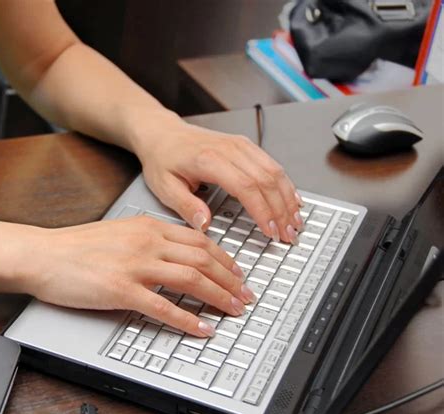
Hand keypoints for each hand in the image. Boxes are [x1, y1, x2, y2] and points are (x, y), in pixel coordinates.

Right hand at [11, 217, 254, 336]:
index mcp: (150, 227)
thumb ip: (152, 239)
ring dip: (218, 297)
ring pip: (191, 280)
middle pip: (203, 260)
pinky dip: (187, 320)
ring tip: (234, 310)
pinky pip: (163, 307)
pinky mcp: (122, 290)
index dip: (225, 259)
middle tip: (245, 294)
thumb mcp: (123, 231)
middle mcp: (148, 243)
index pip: (200, 241)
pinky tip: (202, 329)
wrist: (45, 254)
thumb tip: (177, 252)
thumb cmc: (80, 245)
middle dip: (230, 279)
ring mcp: (136, 266)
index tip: (237, 273)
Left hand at [132, 112, 303, 243]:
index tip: (270, 232)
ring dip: (288, 198)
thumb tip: (206, 225)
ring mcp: (240, 144)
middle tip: (288, 235)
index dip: (262, 211)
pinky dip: (285, 183)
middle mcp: (229, 148)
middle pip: (266, 179)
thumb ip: (186, 206)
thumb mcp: (164, 187)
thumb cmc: (163, 159)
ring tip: (295, 222)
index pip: (246, 186)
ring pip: (274, 171)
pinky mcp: (245, 145)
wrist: (163, 133)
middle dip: (281, 210)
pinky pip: (272, 163)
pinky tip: (293, 199)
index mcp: (209, 160)